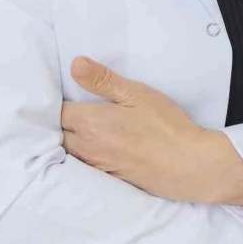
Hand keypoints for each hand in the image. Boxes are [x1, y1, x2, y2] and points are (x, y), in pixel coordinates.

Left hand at [61, 57, 210, 201]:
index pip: (56, 112)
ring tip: (76, 125)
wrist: (188, 165)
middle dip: (57, 121)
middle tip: (66, 106)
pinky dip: (80, 155)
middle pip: (57, 134)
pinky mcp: (108, 179)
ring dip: (67, 139)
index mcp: (91, 123)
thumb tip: (74, 64)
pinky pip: (83, 166)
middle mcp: (87, 147)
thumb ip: (102, 80)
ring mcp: (97, 166)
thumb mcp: (136, 93)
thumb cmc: (164, 125)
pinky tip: (94, 146)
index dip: (54, 101)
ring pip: (69, 152)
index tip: (60, 92)